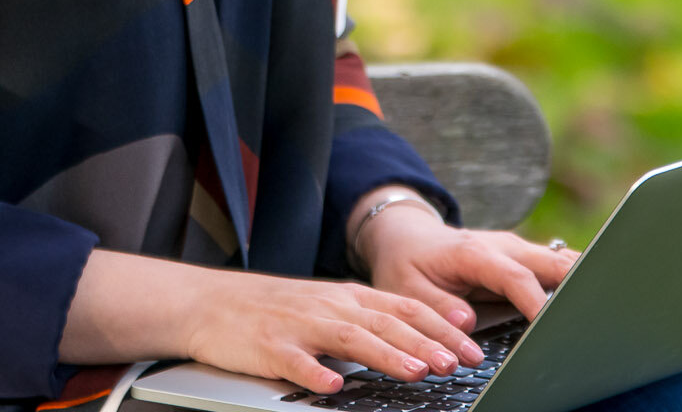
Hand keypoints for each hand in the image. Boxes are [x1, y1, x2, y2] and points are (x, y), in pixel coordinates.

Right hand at [175, 268, 482, 394]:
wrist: (209, 302)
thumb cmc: (272, 311)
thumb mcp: (325, 307)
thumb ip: (365, 321)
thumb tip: (418, 342)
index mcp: (345, 297)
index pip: (403, 307)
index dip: (440, 325)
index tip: (472, 345)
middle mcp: (329, 305)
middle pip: (386, 321)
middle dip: (427, 341)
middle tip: (458, 362)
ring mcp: (299, 324)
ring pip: (350, 337)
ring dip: (386, 354)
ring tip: (416, 371)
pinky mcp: (270, 346)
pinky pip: (295, 360)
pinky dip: (315, 371)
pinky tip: (332, 384)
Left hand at [354, 200, 579, 324]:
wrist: (409, 236)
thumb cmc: (408, 265)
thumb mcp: (407, 289)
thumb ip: (437, 307)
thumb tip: (467, 323)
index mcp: (475, 253)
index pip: (516, 278)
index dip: (536, 303)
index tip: (552, 328)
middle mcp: (505, 246)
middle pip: (552, 263)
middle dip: (577, 286)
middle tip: (597, 315)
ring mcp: (520, 250)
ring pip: (564, 261)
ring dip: (585, 282)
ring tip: (605, 309)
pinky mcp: (527, 258)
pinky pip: (560, 267)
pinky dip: (578, 282)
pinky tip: (594, 302)